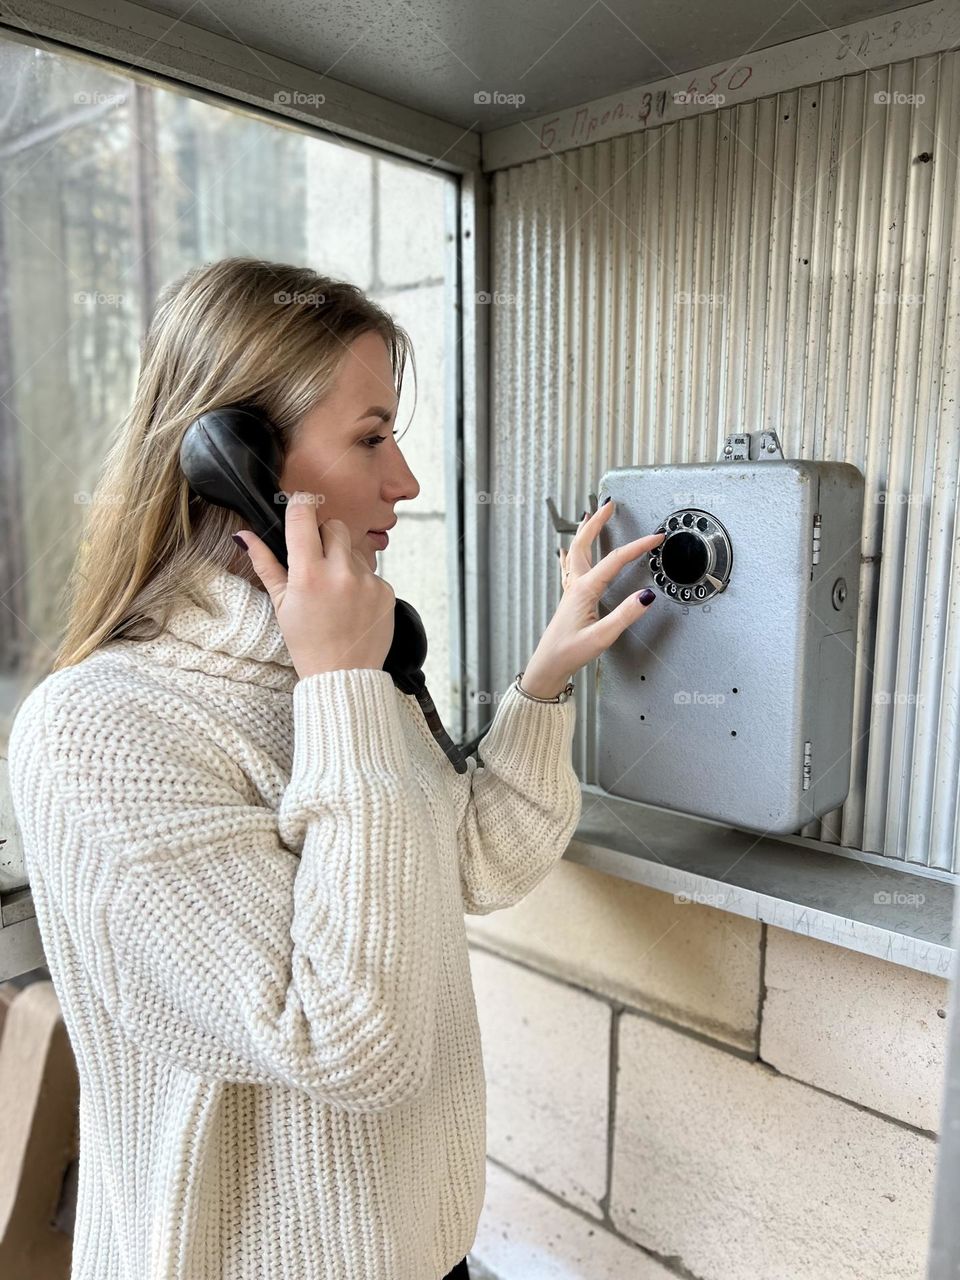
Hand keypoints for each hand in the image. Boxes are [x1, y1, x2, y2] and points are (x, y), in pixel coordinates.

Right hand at [234, 492, 396, 679]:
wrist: (343, 675)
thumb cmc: (307, 642)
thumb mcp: (281, 604)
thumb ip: (265, 564)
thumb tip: (244, 535)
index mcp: (308, 574)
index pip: (304, 517)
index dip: (300, 505)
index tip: (299, 504)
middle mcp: (340, 573)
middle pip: (335, 526)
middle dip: (324, 536)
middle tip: (316, 562)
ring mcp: (367, 581)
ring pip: (354, 549)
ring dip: (343, 561)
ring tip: (335, 592)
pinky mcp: (386, 591)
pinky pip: (371, 572)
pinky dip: (361, 582)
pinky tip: (352, 605)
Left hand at [521, 501, 664, 695]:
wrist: (548, 664)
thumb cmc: (571, 652)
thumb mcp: (603, 637)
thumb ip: (625, 615)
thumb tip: (647, 595)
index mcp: (585, 590)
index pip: (616, 560)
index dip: (638, 546)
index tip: (656, 537)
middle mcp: (576, 585)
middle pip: (584, 543)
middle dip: (597, 522)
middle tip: (609, 505)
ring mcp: (571, 590)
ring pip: (575, 551)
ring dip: (585, 531)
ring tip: (591, 516)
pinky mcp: (570, 598)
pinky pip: (570, 565)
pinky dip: (573, 551)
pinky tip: (567, 550)